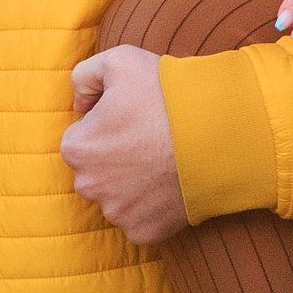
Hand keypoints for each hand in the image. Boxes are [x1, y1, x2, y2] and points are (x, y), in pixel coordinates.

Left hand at [62, 44, 188, 243]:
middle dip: (113, 156)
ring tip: (160, 160)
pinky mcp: (143, 232)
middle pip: (95, 169)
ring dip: (131, 182)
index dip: (105, 124)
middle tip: (146, 138)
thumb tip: (79, 105)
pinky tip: (168, 183)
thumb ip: (83, 76)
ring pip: (116, 195)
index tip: (131, 117)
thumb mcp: (117, 60)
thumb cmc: (164, 94)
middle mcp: (88, 186)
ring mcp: (117, 213)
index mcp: (76, 148)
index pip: (81, 136)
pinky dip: (151, 205)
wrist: (216, 133)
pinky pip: (139, 218)